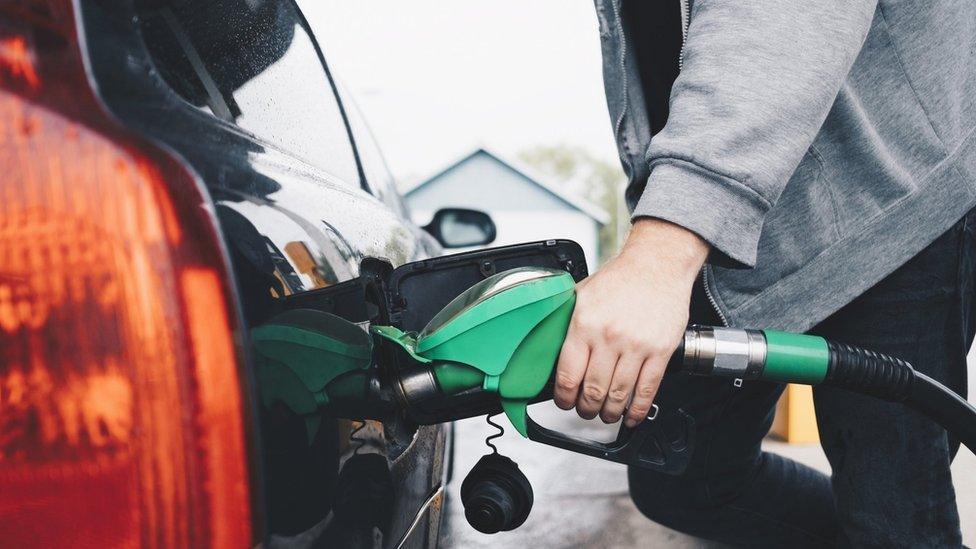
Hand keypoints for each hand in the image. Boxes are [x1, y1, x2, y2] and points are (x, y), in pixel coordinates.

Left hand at [554, 218, 708, 426]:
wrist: (657, 265)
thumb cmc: (620, 279)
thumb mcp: (582, 294)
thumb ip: (566, 321)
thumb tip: (549, 345)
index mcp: (584, 324)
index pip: (567, 375)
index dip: (563, 397)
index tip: (563, 401)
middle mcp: (609, 337)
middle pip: (592, 391)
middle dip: (585, 409)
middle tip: (584, 410)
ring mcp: (636, 346)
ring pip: (619, 395)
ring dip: (609, 413)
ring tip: (605, 414)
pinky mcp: (660, 351)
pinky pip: (647, 389)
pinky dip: (637, 409)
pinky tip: (631, 416)